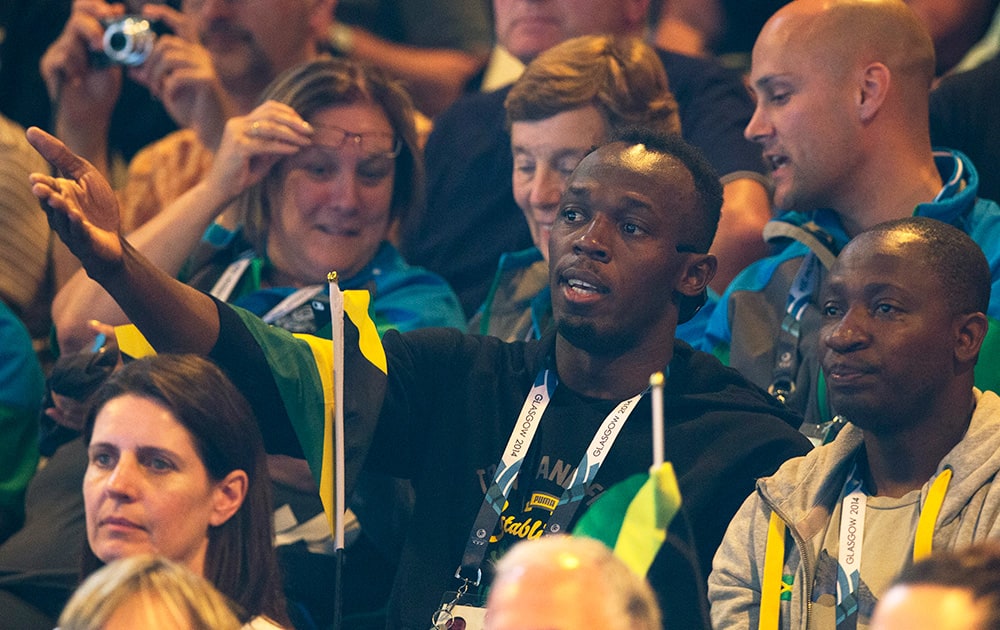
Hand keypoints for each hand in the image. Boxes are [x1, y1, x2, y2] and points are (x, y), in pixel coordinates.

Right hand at [26, 127, 124, 277]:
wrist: (112, 237)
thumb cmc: (96, 204)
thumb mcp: (83, 174)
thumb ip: (60, 155)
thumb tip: (30, 130)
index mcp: (58, 194)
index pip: (46, 187)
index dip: (41, 184)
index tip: (36, 178)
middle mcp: (60, 213)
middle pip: (51, 204)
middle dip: (46, 196)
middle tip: (39, 188)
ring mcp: (72, 229)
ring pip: (63, 219)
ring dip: (61, 210)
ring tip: (58, 200)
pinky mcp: (87, 242)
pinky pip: (80, 234)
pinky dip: (78, 226)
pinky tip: (77, 218)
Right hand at [39, 0, 124, 151]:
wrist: (90, 114)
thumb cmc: (103, 88)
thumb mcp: (115, 63)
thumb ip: (116, 42)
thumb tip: (121, 18)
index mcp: (87, 36)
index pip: (86, 9)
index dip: (97, 6)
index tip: (113, 13)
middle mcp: (71, 39)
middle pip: (77, 19)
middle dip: (92, 29)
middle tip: (101, 45)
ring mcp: (58, 51)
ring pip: (70, 42)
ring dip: (84, 59)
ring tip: (87, 74)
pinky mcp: (49, 65)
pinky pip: (61, 59)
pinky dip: (74, 70)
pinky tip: (77, 81)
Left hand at [129, 3, 233, 148]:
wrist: (212, 131)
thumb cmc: (193, 111)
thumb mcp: (167, 91)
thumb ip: (152, 78)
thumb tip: (131, 68)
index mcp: (192, 54)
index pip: (181, 25)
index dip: (164, 14)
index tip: (146, 12)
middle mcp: (200, 55)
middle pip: (165, 43)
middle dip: (149, 61)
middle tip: (147, 81)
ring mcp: (205, 66)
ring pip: (168, 58)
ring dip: (155, 76)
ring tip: (157, 92)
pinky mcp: (206, 79)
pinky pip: (176, 76)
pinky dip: (168, 88)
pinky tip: (171, 98)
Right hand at [208, 100, 313, 199]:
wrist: (220, 190)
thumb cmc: (241, 175)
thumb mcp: (263, 158)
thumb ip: (277, 146)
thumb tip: (299, 138)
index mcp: (241, 123)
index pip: (268, 108)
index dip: (288, 112)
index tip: (303, 123)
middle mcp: (237, 124)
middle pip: (270, 114)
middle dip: (293, 121)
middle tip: (310, 130)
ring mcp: (236, 134)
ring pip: (269, 127)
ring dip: (291, 134)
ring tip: (306, 141)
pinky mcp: (238, 148)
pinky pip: (265, 145)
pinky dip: (282, 147)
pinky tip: (295, 150)